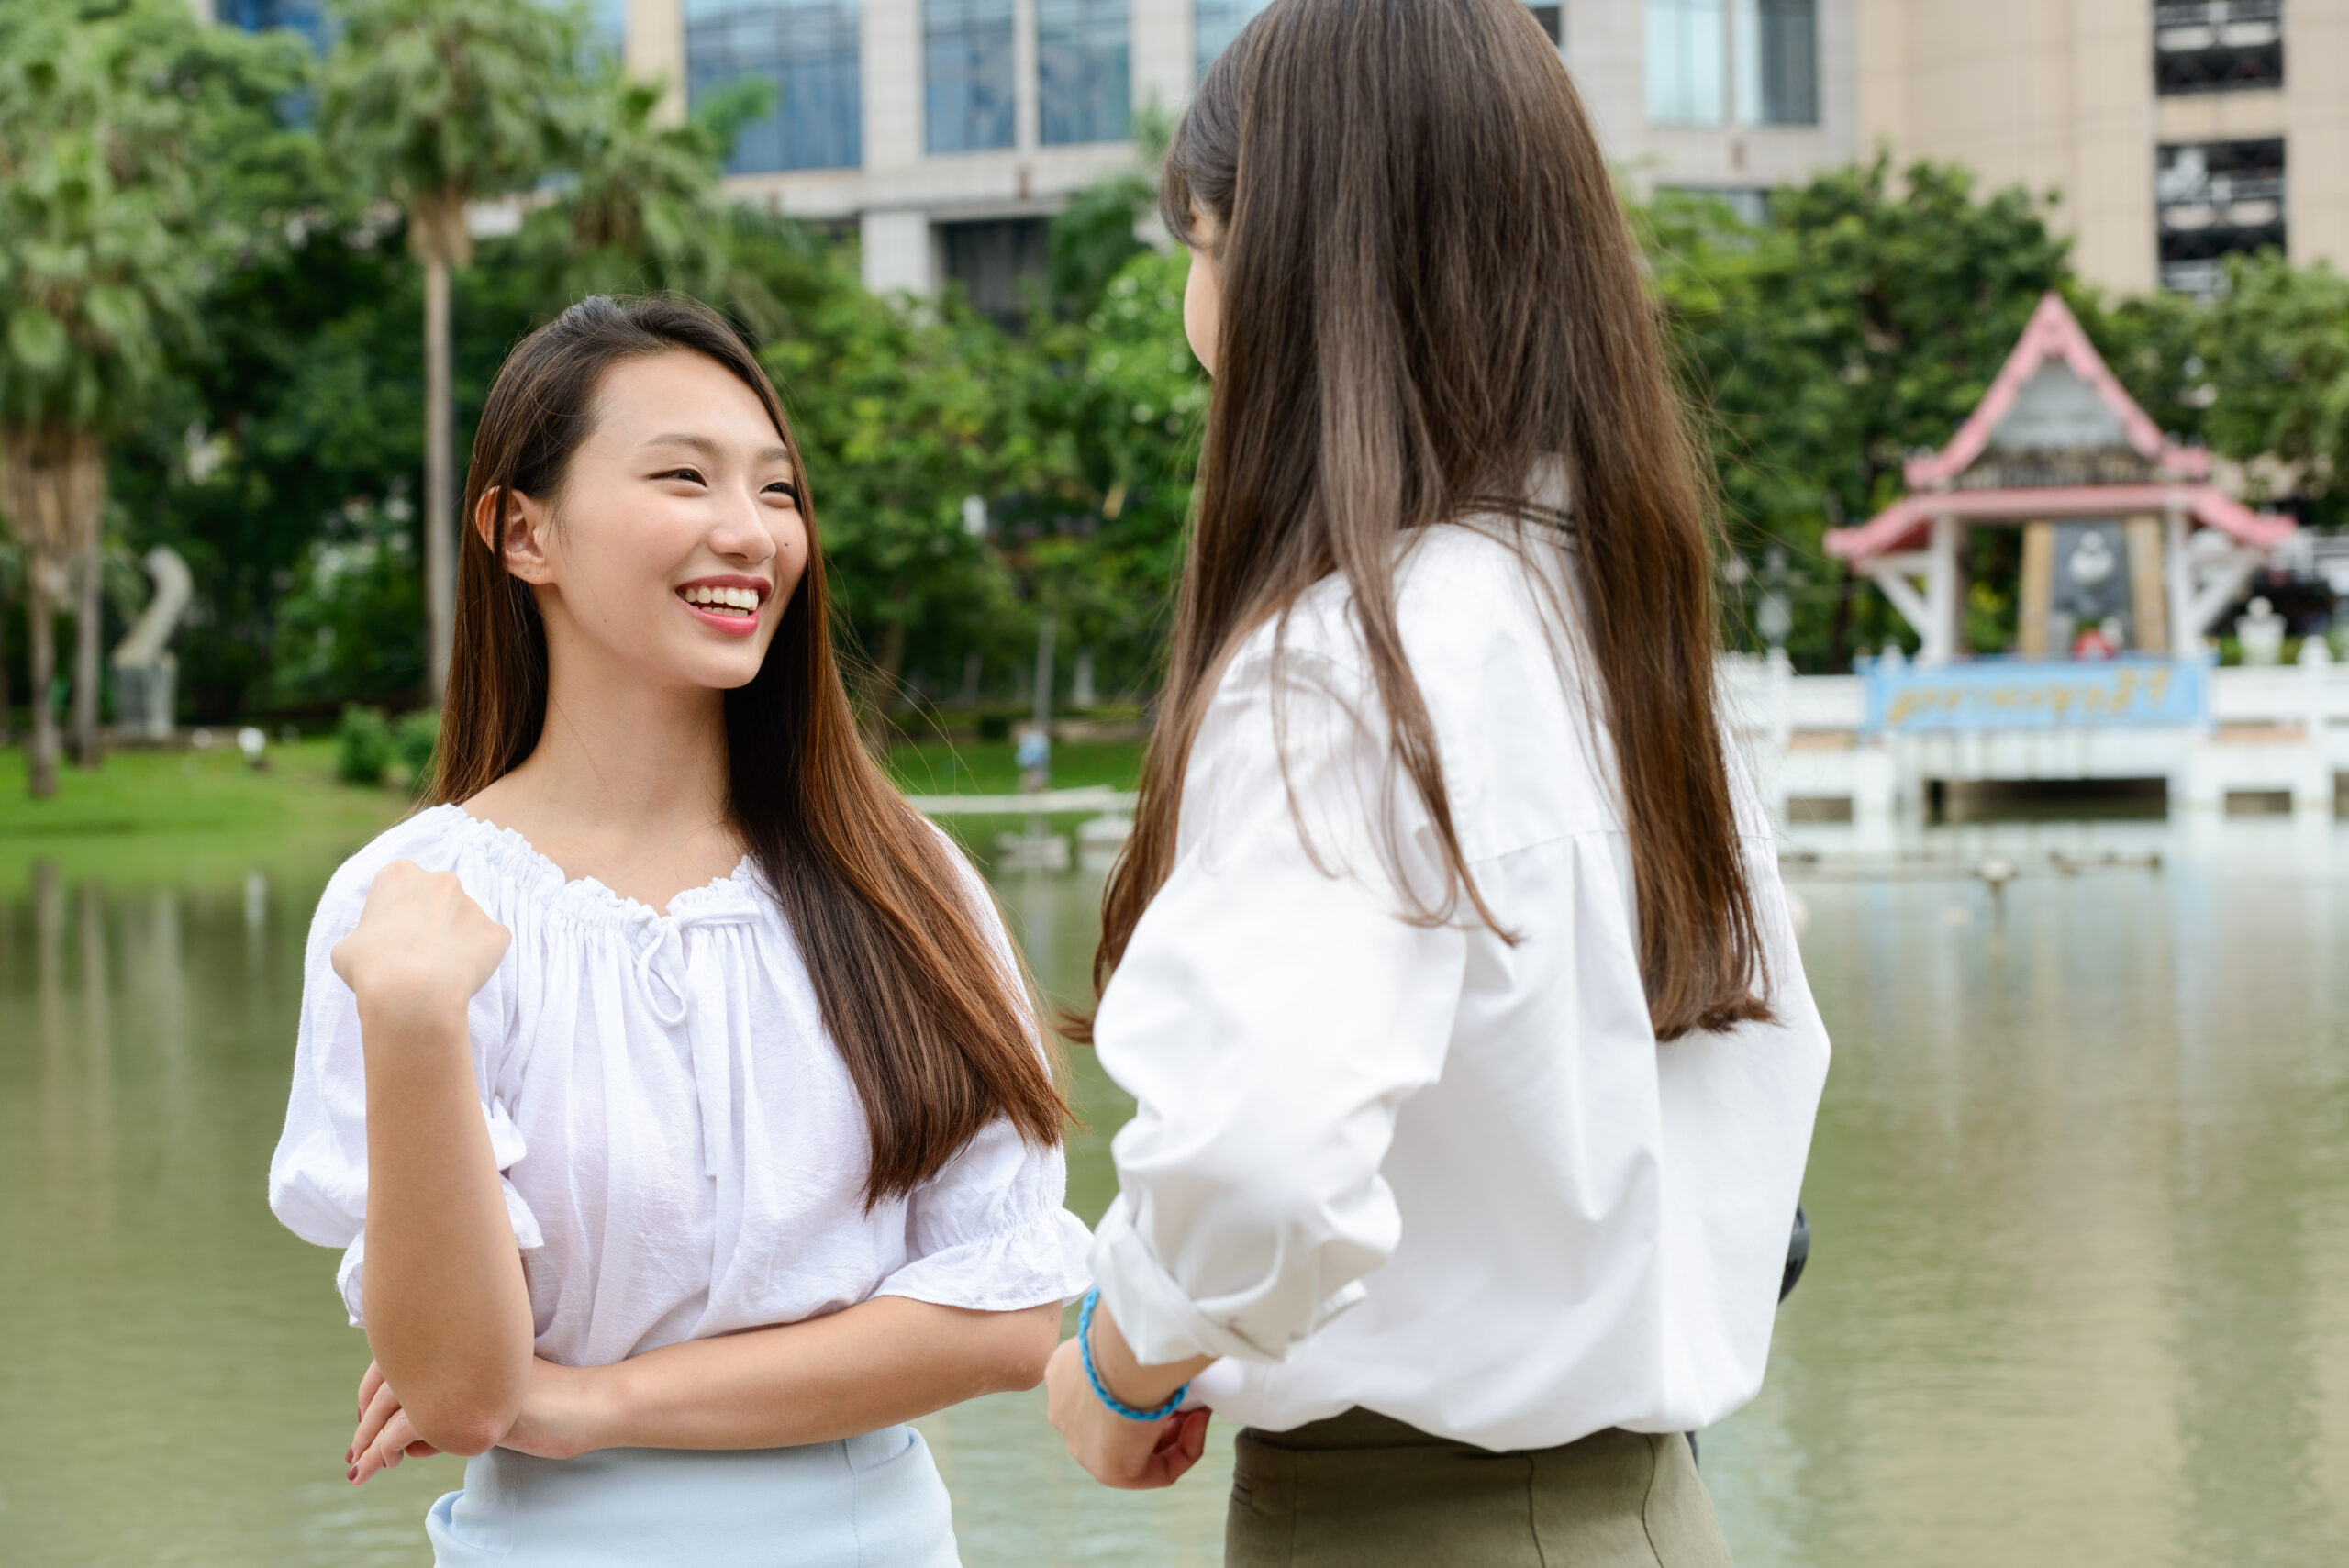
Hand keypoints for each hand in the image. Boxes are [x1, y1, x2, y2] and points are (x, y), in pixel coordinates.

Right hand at [331, 860, 509, 1025]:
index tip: (391, 938)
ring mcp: (473, 905)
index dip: (396, 913)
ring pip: (465, 921)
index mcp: (400, 874)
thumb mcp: (344, 948)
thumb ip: (361, 936)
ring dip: (455, 940)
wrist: (410, 994)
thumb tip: (369, 942)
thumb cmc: (370, 968)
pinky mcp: (496, 932)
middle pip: (438, 898)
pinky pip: (490, 943)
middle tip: (417, 955)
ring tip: (438, 971)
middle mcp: (441, 881)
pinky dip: (480, 958)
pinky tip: (463, 977)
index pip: (401, 886)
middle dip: (430, 921)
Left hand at [346, 1357, 612, 1483]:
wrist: (585, 1404)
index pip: (396, 1359)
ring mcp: (461, 1376)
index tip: (363, 1422)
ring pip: (390, 1406)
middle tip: (354, 1453)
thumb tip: (403, 1442)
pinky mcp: (464, 1406)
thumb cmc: (543, 1402)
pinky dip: (385, 1449)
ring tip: (360, 1468)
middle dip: (364, 1422)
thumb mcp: (485, 1404)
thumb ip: (449, 1408)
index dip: (371, 1392)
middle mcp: (455, 1349)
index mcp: (461, 1339)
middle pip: (386, 1382)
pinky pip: (408, 1428)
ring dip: (367, 1441)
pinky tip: (384, 1465)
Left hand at [1044, 1335, 1210, 1489]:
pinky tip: (1198, 1419)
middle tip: (1191, 1395)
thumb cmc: (1124, 1332)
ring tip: (1199, 1407)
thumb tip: (1156, 1347)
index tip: (1168, 1375)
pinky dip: (1185, 1449)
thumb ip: (1128, 1345)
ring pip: (1137, 1448)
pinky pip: (1155, 1471)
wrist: (1122, 1353)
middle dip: (1160, 1413)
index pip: (1100, 1392)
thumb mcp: (1119, 1329)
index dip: (1142, 1388)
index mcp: (1063, 1377)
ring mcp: (1083, 1446)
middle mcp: (1065, 1414)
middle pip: (1117, 1423)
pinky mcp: (1109, 1471)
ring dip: (1177, 1430)